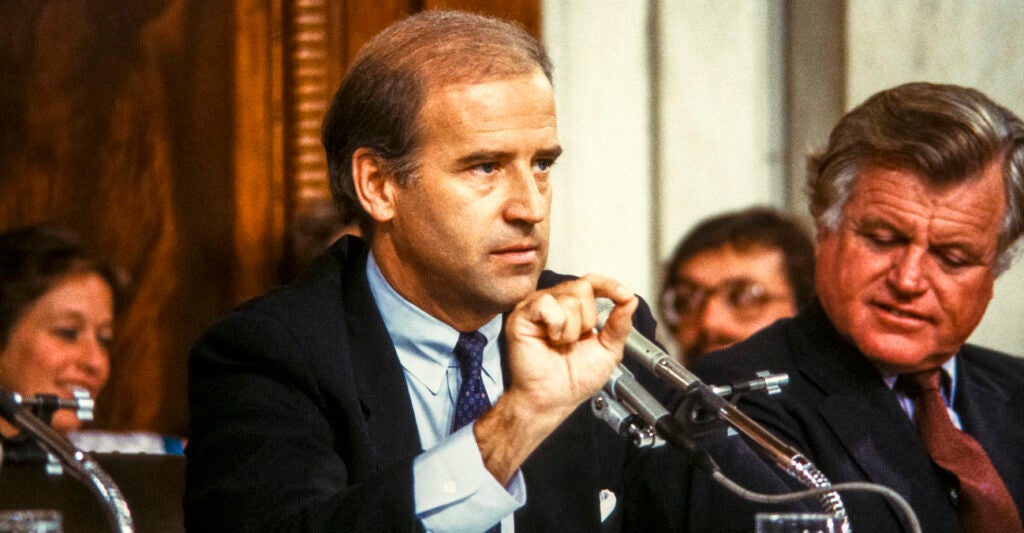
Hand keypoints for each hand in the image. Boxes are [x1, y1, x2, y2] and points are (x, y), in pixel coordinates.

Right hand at [504, 273, 637, 417]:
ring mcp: (536, 307)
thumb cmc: (573, 380)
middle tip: (575, 341)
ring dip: (572, 330)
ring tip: (560, 345)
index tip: (624, 295)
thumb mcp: (608, 351)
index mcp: (573, 308)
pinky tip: (550, 340)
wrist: (552, 399)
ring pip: (569, 298)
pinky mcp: (522, 315)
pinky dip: (557, 326)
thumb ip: (620, 325)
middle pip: (583, 288)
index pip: (592, 282)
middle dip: (587, 320)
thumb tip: (630, 300)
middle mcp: (554, 303)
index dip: (609, 285)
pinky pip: (548, 305)